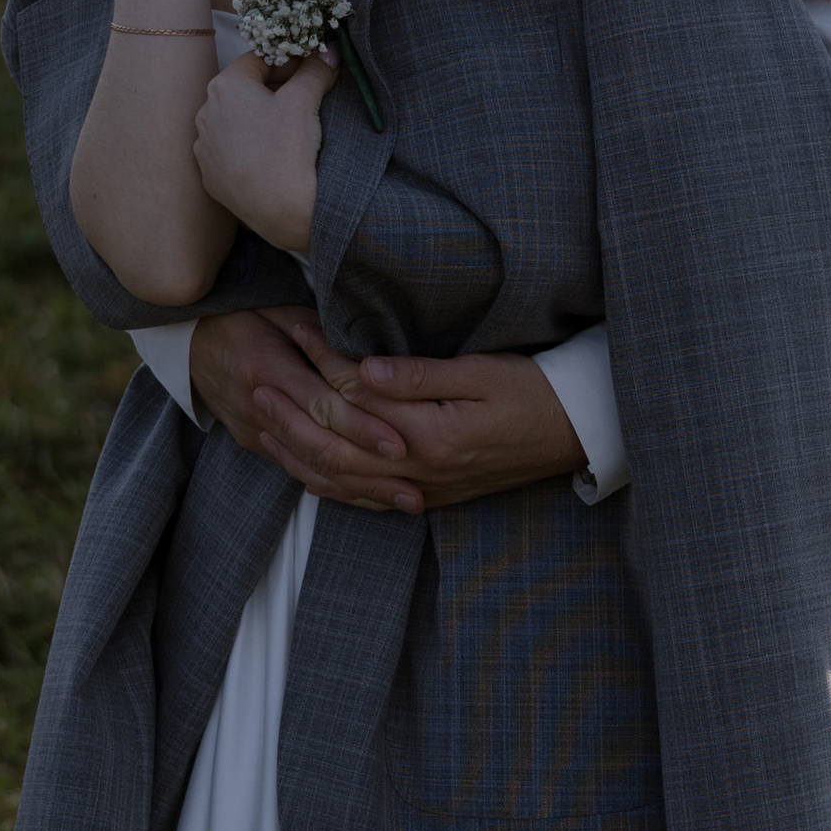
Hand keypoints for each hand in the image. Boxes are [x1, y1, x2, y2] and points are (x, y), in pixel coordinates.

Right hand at [187, 309, 420, 514]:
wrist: (191, 337)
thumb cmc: (249, 315)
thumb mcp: (287, 313)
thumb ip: (328, 340)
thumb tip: (376, 365)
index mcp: (267, 368)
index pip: (323, 406)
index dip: (363, 428)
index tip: (401, 444)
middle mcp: (259, 408)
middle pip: (320, 450)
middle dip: (372, 475)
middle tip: (416, 491)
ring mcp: (254, 432)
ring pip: (311, 471)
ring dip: (361, 491)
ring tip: (406, 502)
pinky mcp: (254, 445)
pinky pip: (300, 472)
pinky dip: (338, 489)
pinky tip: (372, 499)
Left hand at [188, 310, 586, 513]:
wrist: (576, 434)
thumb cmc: (534, 392)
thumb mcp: (482, 374)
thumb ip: (420, 376)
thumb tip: (362, 369)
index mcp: (429, 436)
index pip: (354, 400)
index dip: (320, 364)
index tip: (295, 331)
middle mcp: (418, 471)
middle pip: (335, 448)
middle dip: (291, 416)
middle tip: (254, 383)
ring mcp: (423, 490)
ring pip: (343, 481)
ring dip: (299, 454)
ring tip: (263, 423)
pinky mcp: (431, 496)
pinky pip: (367, 499)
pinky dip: (330, 485)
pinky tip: (306, 472)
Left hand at [192, 52, 330, 255]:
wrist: (282, 212)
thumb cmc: (288, 148)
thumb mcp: (305, 100)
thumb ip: (315, 70)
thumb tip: (329, 51)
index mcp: (223, 87)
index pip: (259, 60)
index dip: (289, 62)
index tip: (311, 71)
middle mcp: (205, 114)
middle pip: (246, 91)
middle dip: (276, 91)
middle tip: (306, 99)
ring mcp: (205, 149)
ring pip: (237, 122)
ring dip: (261, 120)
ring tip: (290, 132)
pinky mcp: (211, 178)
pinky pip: (232, 153)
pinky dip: (251, 149)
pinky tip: (273, 157)